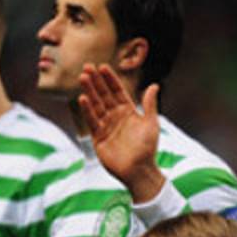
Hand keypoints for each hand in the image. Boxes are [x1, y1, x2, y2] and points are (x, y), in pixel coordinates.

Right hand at [77, 64, 166, 202]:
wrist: (139, 170)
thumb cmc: (148, 148)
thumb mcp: (151, 123)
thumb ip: (150, 104)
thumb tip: (154, 85)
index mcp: (128, 111)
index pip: (117, 91)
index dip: (110, 79)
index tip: (103, 66)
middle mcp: (115, 116)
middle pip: (104, 95)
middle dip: (96, 81)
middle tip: (87, 67)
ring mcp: (106, 126)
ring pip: (96, 105)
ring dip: (89, 91)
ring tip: (82, 77)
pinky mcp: (98, 137)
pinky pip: (92, 121)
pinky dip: (87, 110)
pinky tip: (83, 98)